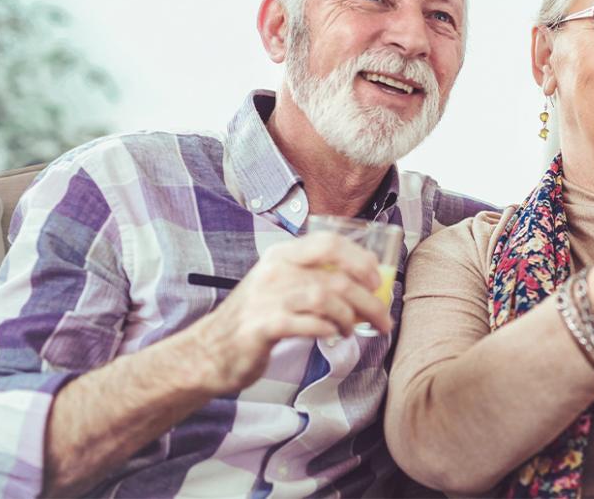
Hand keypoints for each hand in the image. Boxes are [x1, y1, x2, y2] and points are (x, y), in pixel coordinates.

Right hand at [191, 232, 391, 394]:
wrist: (210, 350)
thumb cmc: (256, 318)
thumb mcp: (282, 287)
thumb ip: (314, 279)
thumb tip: (366, 285)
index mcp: (282, 255)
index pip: (329, 243)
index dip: (360, 260)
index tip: (377, 280)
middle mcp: (274, 271)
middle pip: (335, 277)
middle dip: (368, 300)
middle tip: (382, 319)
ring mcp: (266, 297)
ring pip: (325, 298)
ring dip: (349, 317)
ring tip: (351, 330)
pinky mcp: (261, 326)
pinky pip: (307, 323)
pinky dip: (327, 330)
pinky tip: (332, 336)